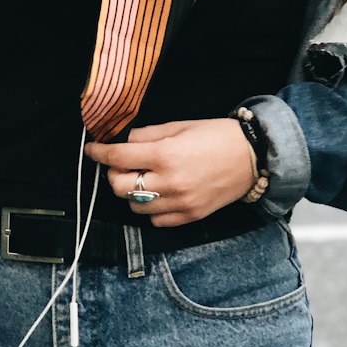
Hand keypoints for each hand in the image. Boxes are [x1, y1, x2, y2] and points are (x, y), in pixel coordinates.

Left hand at [85, 119, 254, 226]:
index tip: (92, 150)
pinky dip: (151, 209)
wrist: (254, 157)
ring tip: (143, 179)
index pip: (118, 157)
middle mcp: (169, 183)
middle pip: (119, 187)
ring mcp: (179, 204)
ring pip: (134, 207)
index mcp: (165, 155)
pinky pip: (156, 220)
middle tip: (122, 164)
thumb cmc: (217, 136)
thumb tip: (123, 142)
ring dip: (132, 192)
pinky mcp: (189, 217)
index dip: (99, 152)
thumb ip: (147, 135)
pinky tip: (159, 194)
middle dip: (114, 174)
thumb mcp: (180, 126)